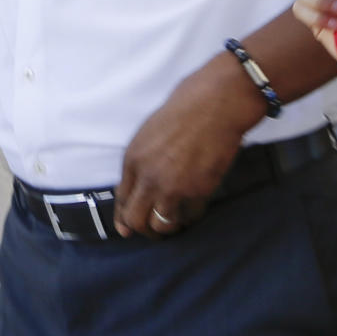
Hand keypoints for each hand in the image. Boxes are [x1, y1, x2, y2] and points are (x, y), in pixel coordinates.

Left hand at [113, 67, 253, 238]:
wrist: (214, 104)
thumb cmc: (185, 108)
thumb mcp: (151, 131)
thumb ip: (143, 159)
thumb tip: (141, 183)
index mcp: (133, 158)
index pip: (122, 198)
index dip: (123, 217)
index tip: (126, 229)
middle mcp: (148, 176)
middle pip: (136, 220)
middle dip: (143, 229)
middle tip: (153, 230)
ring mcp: (172, 187)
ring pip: (161, 226)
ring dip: (167, 227)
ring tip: (174, 223)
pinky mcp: (198, 192)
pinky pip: (190, 217)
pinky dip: (191, 216)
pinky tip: (193, 208)